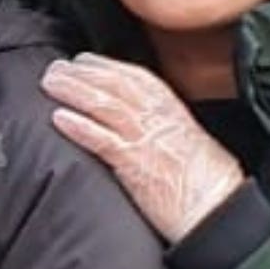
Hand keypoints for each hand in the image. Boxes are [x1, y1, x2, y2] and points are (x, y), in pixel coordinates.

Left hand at [42, 54, 247, 241]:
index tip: (84, 59)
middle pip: (115, 84)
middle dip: (83, 72)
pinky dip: (79, 127)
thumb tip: (147, 126)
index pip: (136, 77)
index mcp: (174, 112)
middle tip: (56, 66)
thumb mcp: (194, 143)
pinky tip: (58, 118)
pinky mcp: (135, 165)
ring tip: (50, 82)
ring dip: (74, 90)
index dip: (107, 65)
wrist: (220, 210)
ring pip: (104, 105)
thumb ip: (168, 130)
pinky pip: (102, 140)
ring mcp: (145, 140)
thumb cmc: (211, 184)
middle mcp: (158, 119)